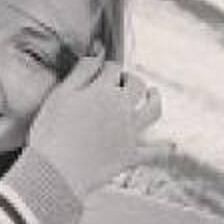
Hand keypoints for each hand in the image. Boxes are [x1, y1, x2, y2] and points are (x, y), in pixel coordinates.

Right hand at [26, 45, 169, 198]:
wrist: (56, 171)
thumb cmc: (51, 132)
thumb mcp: (60, 95)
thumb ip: (81, 71)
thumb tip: (98, 51)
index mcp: (104, 90)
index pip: (112, 68)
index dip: (106, 66)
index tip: (101, 68)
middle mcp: (123, 108)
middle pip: (136, 85)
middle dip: (131, 79)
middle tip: (124, 79)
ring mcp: (130, 132)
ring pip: (153, 110)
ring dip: (155, 99)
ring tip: (154, 94)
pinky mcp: (130, 156)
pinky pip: (154, 152)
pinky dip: (164, 148)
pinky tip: (172, 145)